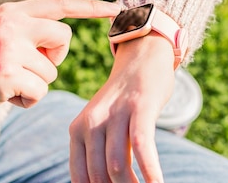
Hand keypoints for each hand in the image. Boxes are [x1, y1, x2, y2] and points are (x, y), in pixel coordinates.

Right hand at [0, 0, 120, 121]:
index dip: (90, 6)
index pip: (59, 4)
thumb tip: (66, 36)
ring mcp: (9, 48)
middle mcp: (12, 24)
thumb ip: (32, 30)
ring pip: (52, 71)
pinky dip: (29, 100)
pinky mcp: (8, 74)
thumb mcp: (4, 36)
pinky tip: (7, 96)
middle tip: (28, 66)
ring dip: (36, 83)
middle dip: (54, 57)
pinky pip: (41, 91)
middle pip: (64, 37)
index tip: (115, 8)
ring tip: (9, 82)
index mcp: (13, 12)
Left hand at [69, 32, 174, 182]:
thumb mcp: (104, 123)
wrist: (142, 58)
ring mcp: (115, 114)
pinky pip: (141, 147)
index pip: (81, 177)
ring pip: (117, 166)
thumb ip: (99, 151)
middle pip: (99, 176)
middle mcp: (91, 123)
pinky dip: (150, 170)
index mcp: (77, 131)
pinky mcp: (139, 108)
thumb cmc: (126, 100)